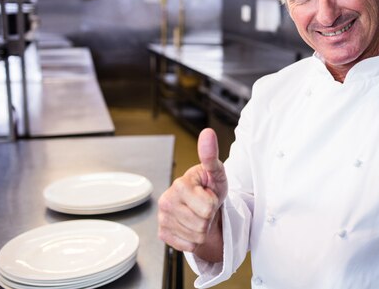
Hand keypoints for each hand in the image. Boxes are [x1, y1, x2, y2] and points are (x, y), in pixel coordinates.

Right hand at [158, 128, 227, 257]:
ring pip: (196, 236)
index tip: (208, 194)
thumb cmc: (209, 187)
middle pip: (202, 223)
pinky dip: (194, 239)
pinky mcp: (163, 233)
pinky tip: (191, 225)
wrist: (202, 204)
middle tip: (205, 206)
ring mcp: (163, 218)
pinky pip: (188, 245)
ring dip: (203, 228)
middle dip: (208, 217)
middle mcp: (166, 201)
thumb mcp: (216, 172)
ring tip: (199, 214)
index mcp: (179, 184)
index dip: (214, 202)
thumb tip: (207, 133)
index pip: (208, 207)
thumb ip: (211, 155)